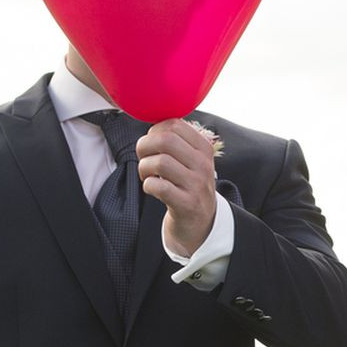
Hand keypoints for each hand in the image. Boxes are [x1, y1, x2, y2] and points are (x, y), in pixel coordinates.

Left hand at [137, 119, 219, 256]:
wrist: (201, 222)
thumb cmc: (189, 185)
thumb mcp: (192, 160)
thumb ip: (177, 141)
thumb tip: (152, 125)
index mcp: (204, 148)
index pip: (174, 124)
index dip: (154, 131)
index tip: (151, 143)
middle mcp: (203, 164)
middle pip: (165, 140)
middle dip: (144, 146)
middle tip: (142, 157)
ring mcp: (196, 185)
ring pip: (160, 162)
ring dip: (144, 167)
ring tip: (146, 175)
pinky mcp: (187, 204)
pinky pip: (158, 186)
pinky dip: (148, 185)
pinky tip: (152, 188)